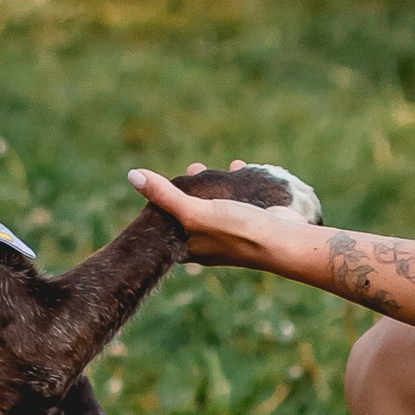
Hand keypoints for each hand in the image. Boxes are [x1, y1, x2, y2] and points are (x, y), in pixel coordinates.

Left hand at [127, 162, 313, 270]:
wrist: (283, 241)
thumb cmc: (237, 231)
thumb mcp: (195, 212)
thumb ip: (165, 195)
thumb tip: (132, 175)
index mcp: (189, 247)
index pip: (164, 227)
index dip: (158, 206)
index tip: (157, 185)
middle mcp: (207, 242)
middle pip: (188, 214)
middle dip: (186, 190)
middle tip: (189, 171)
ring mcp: (230, 231)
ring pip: (213, 205)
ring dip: (210, 184)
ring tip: (207, 167)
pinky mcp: (250, 220)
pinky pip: (237, 198)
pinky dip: (235, 182)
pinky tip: (238, 168)